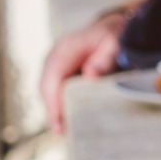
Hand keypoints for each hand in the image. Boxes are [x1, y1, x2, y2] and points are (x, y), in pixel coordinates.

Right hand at [41, 14, 125, 131]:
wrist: (113, 27)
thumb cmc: (114, 35)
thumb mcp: (114, 42)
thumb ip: (104, 58)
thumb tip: (90, 76)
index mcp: (65, 49)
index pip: (52, 78)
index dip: (53, 101)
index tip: (58, 120)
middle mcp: (55, 57)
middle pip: (46, 87)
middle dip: (51, 110)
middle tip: (60, 132)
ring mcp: (56, 65)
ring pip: (49, 91)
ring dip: (54, 109)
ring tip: (63, 130)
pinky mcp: (61, 72)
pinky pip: (56, 90)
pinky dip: (59, 104)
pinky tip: (67, 119)